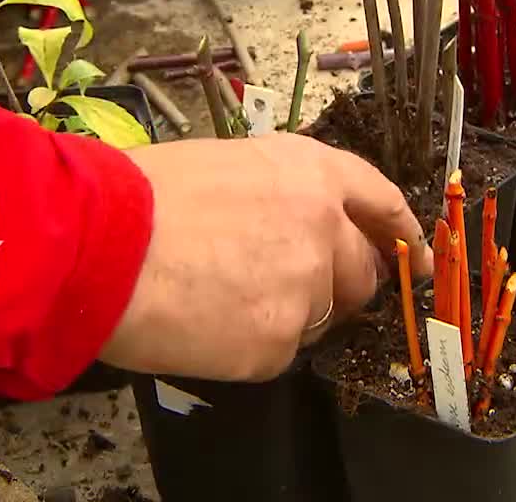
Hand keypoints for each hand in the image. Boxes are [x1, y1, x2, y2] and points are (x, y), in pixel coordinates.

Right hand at [98, 132, 430, 381]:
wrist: (99, 245)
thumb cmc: (142, 196)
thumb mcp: (226, 163)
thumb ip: (280, 194)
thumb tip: (291, 225)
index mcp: (311, 172)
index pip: (379, 202)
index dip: (402, 232)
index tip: (416, 256)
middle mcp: (323, 227)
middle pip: (361, 272)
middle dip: (340, 284)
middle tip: (291, 288)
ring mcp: (306, 289)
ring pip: (322, 315)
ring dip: (291, 314)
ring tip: (226, 299)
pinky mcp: (280, 342)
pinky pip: (282, 351)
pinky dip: (253, 345)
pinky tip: (209, 323)